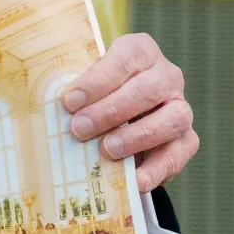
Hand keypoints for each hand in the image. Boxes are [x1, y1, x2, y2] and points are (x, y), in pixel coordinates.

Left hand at [63, 33, 197, 193]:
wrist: (119, 120)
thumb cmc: (94, 96)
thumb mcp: (83, 86)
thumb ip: (73, 93)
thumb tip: (47, 111)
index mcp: (139, 52)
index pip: (124, 59)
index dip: (97, 80)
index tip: (69, 101)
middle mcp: (166, 76)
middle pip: (147, 89)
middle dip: (111, 110)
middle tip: (79, 128)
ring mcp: (180, 107)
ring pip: (172, 118)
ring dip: (137, 136)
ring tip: (108, 150)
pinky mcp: (186, 140)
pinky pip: (178, 153)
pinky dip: (157, 169)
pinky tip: (135, 181)